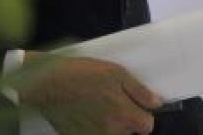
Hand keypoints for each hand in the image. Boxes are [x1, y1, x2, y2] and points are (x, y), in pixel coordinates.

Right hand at [17, 52, 161, 134]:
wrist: (45, 83)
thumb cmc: (79, 74)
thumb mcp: (114, 72)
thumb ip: (139, 90)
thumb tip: (156, 104)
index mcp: (123, 114)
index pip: (148, 126)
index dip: (142, 113)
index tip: (134, 105)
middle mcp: (112, 132)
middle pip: (129, 132)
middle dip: (125, 119)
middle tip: (111, 101)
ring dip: (109, 125)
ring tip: (96, 107)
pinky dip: (93, 128)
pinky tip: (84, 114)